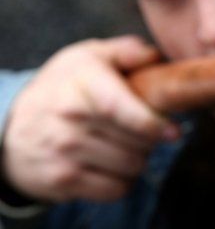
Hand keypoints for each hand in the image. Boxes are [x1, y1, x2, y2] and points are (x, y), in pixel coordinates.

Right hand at [3, 36, 179, 202]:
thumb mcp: (89, 57)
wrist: (12, 125)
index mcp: (81, 83)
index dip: (151, 123)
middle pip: (136, 142)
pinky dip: (123, 181)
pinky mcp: (62, 180)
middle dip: (150, 139)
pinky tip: (112, 165)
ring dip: (138, 159)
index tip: (173, 132)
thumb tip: (155, 57)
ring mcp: (64, 152)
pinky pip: (116, 190)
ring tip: (125, 145)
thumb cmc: (64, 87)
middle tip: (142, 130)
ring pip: (130, 167)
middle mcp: (69, 118)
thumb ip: (126, 51)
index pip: (118, 108)